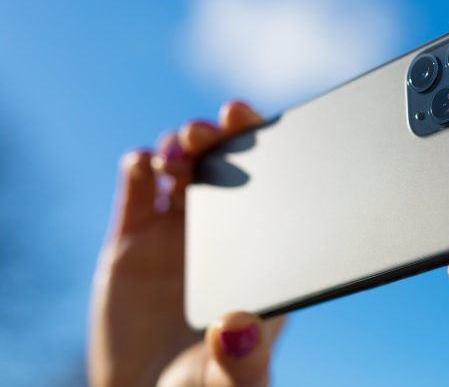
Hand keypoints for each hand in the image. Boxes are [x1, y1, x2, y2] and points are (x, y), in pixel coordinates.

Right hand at [88, 101, 283, 386]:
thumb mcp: (232, 381)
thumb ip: (242, 362)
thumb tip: (239, 329)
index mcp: (261, 255)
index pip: (274, 190)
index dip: (267, 150)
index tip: (258, 127)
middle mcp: (223, 234)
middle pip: (227, 165)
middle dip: (221, 137)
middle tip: (213, 128)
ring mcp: (177, 232)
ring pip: (184, 167)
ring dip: (182, 145)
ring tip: (179, 151)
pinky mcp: (134, 238)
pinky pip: (139, 187)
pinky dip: (140, 165)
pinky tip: (145, 165)